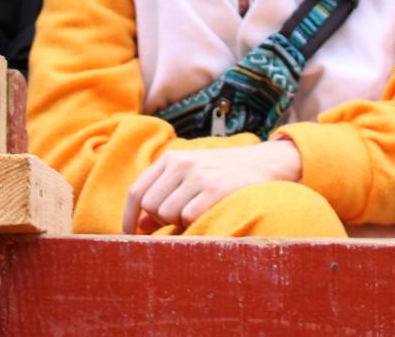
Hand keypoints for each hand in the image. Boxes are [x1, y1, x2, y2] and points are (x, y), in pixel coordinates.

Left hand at [122, 139, 302, 233]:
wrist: (266, 162)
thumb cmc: (224, 173)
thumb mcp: (191, 176)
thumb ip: (165, 195)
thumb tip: (141, 225)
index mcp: (171, 158)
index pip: (136, 191)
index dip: (128, 218)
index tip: (130, 236)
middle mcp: (181, 163)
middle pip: (150, 206)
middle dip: (160, 221)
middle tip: (180, 219)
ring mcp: (198, 175)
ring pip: (167, 214)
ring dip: (179, 223)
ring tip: (199, 212)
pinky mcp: (216, 189)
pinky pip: (189, 218)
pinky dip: (195, 224)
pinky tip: (209, 214)